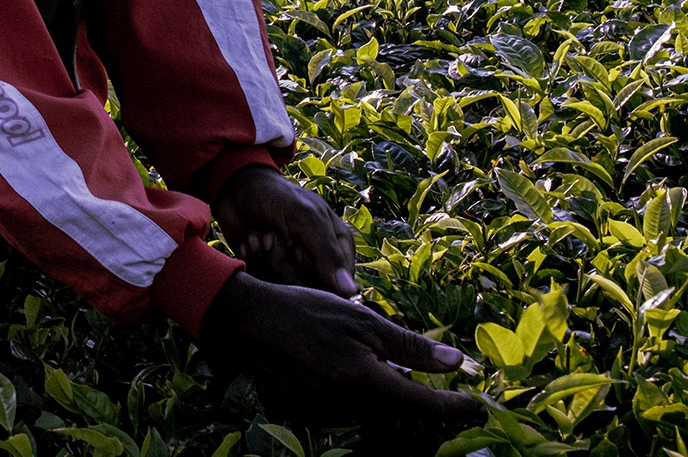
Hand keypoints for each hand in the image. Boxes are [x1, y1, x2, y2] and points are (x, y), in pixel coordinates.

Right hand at [201, 271, 480, 425]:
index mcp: (364, 379)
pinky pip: (349, 412)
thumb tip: (456, 362)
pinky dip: (360, 398)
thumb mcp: (361, 318)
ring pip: (374, 414)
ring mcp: (327, 413)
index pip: (422, 405)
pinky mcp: (310, 413)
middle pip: (399, 416)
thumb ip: (408, 345)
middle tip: (438, 391)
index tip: (477, 408)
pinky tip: (350, 373)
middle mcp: (348, 405)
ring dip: (388, 399)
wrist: (248, 320)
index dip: (454, 408)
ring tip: (386, 373)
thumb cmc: (306, 310)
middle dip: (419, 404)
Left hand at [215, 165, 356, 295]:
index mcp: (339, 245)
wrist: (235, 187)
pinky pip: (265, 283)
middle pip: (310, 289)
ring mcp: (294, 267)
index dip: (316, 275)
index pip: (339, 285)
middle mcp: (320, 260)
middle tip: (270, 235)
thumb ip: (328, 253)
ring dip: (266, 259)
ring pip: (285, 287)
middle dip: (284, 263)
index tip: (296, 250)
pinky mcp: (270, 271)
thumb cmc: (275, 195)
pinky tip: (249, 242)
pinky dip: (253, 262)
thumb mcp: (305, 218)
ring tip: (260, 235)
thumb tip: (350, 291)